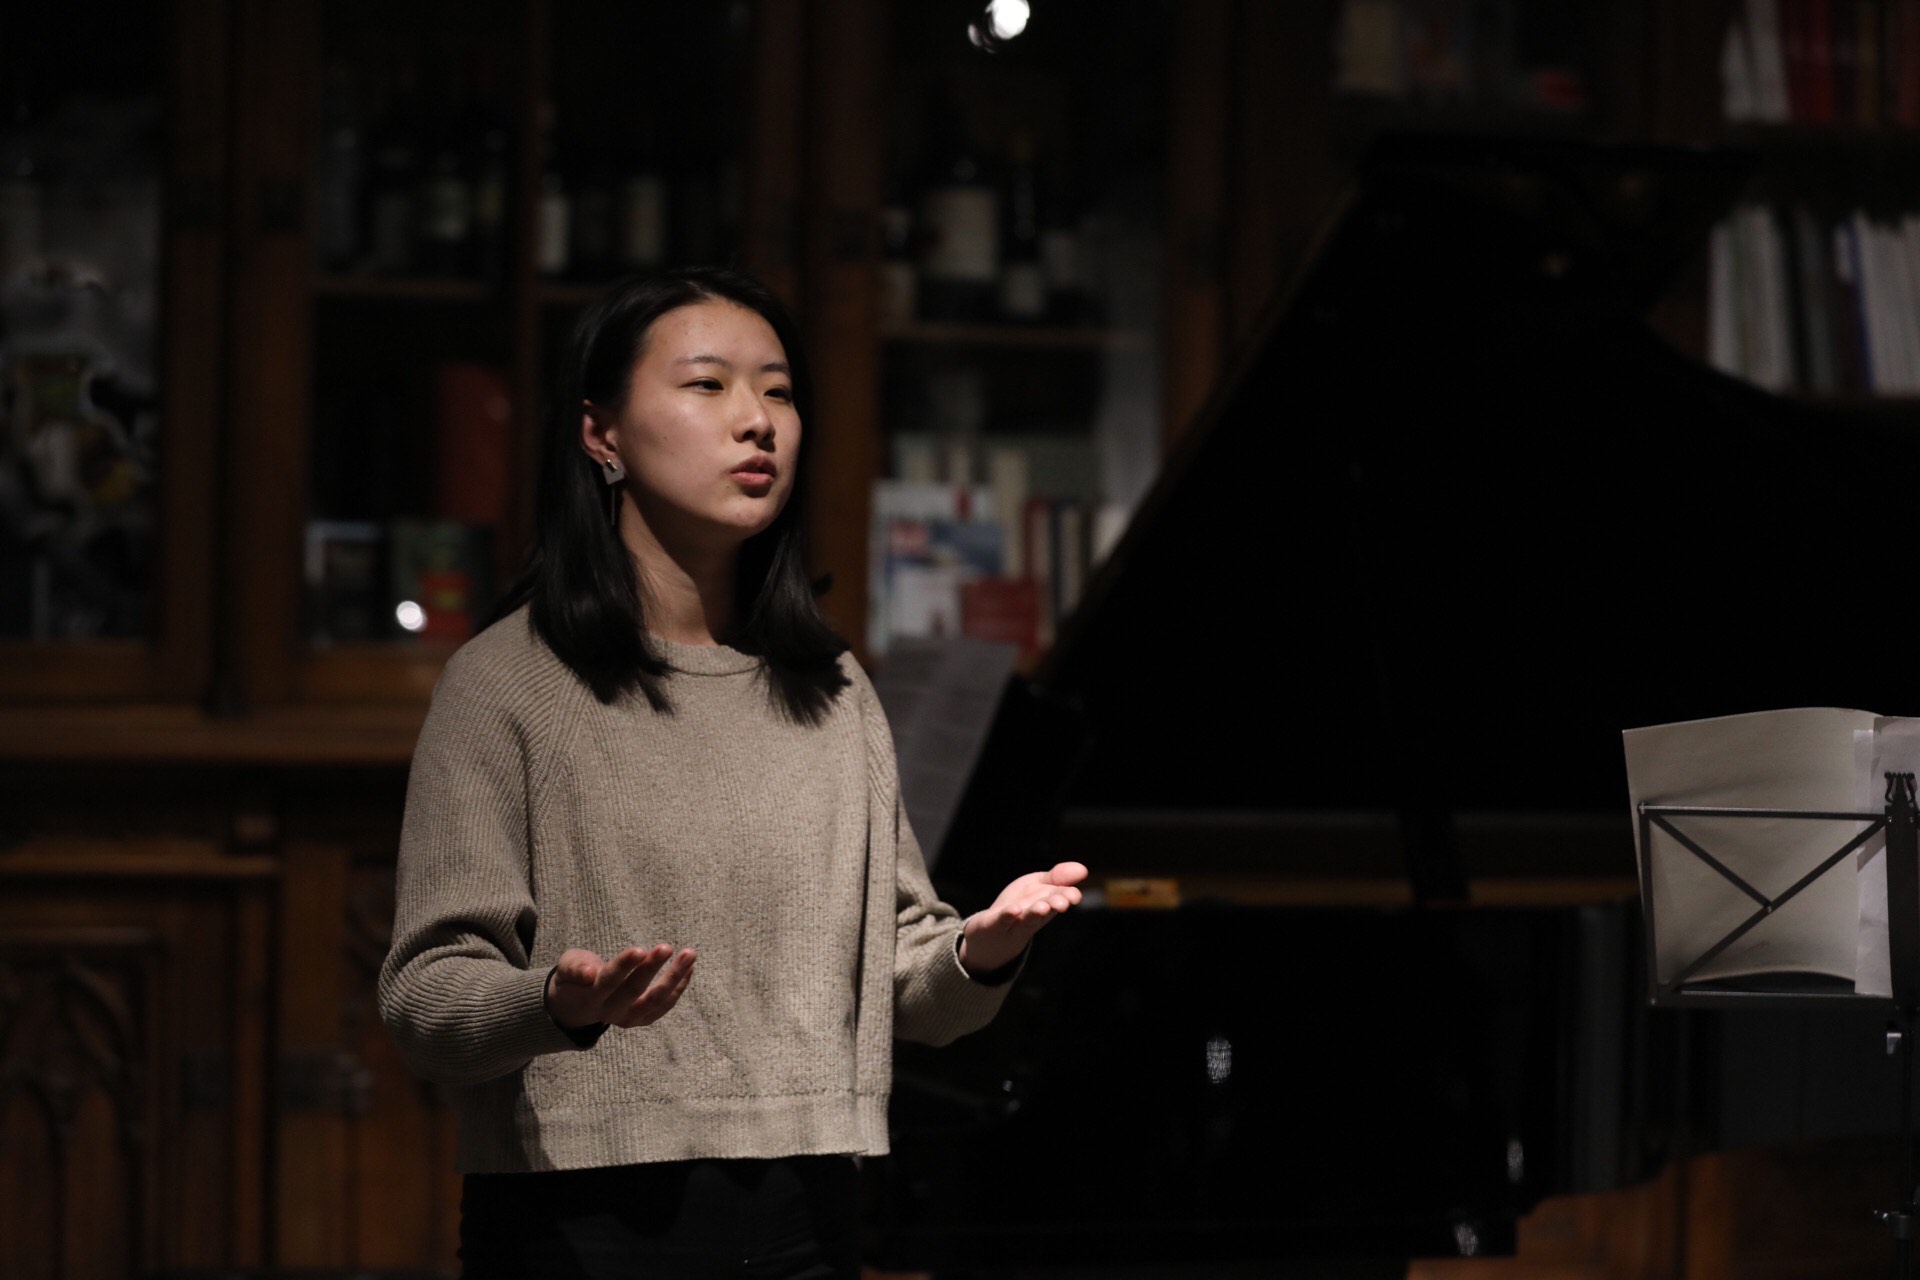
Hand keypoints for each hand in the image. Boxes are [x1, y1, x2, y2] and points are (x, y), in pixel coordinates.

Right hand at [545, 943, 695, 1030]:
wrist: (578, 1004)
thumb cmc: (576, 976)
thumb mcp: (568, 966)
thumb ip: (575, 967)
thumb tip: (588, 973)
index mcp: (590, 997)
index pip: (608, 981)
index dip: (624, 965)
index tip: (640, 949)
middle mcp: (610, 1012)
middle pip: (635, 991)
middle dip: (652, 968)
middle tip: (666, 947)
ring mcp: (629, 1019)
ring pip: (656, 1000)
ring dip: (674, 977)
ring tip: (689, 954)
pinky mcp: (643, 1019)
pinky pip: (665, 1005)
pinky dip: (679, 986)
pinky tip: (689, 967)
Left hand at [959, 861, 1087, 975]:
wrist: (990, 937)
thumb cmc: (1019, 908)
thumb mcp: (1038, 887)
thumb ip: (1058, 877)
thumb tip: (1083, 869)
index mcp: (1045, 905)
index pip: (1059, 899)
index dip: (1067, 896)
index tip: (1074, 896)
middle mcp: (1032, 916)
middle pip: (1045, 910)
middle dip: (1053, 905)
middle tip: (1062, 903)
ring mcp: (1012, 923)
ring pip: (1027, 918)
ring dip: (1035, 913)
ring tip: (1042, 907)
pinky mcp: (992, 925)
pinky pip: (1001, 921)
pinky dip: (1007, 916)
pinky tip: (1014, 910)